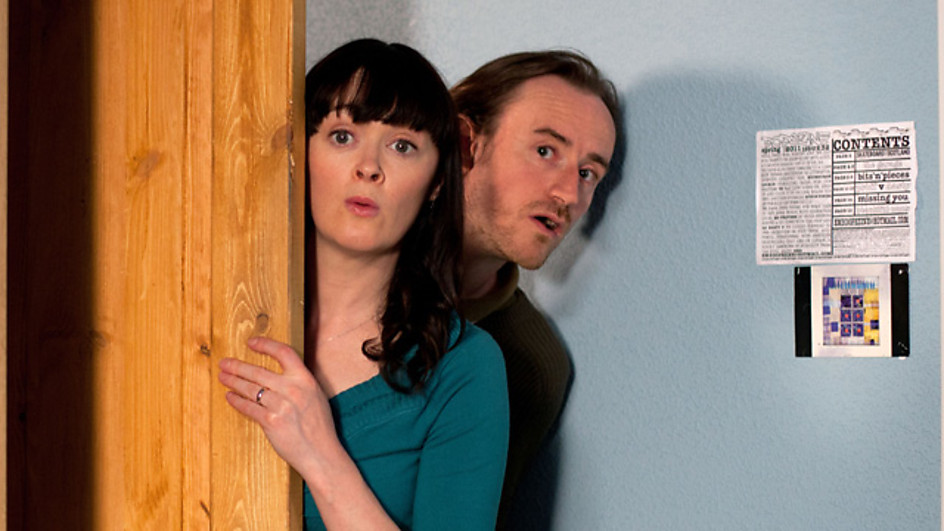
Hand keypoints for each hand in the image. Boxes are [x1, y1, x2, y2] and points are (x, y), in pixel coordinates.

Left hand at [218, 337, 338, 474]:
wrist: (321, 453)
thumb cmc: (319, 427)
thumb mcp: (315, 397)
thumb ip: (299, 384)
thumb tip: (279, 375)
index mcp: (306, 380)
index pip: (283, 353)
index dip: (265, 345)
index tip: (251, 343)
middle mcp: (293, 389)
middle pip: (259, 371)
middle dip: (237, 366)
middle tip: (225, 363)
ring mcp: (281, 406)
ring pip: (250, 389)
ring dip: (233, 382)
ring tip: (223, 377)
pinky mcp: (271, 422)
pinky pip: (248, 407)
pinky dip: (236, 401)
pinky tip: (230, 397)